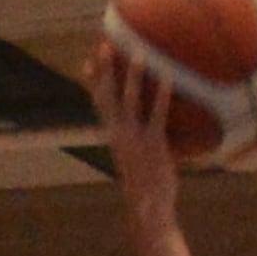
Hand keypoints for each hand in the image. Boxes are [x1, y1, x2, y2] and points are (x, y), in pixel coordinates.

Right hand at [89, 41, 183, 216]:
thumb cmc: (144, 186)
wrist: (148, 211)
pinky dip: (162, 95)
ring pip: (131, 100)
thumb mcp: (134, 159)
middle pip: (108, 95)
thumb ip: (133, 141)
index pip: (99, 103)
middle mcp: (120, 133)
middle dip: (105, 71)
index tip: (87, 61)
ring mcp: (135, 137)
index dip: (93, 83)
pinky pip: (157, 114)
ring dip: (133, 77)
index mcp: (113, 135)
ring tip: (140, 53)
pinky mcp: (153, 143)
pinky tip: (169, 78)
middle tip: (104, 44)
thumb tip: (136, 130)